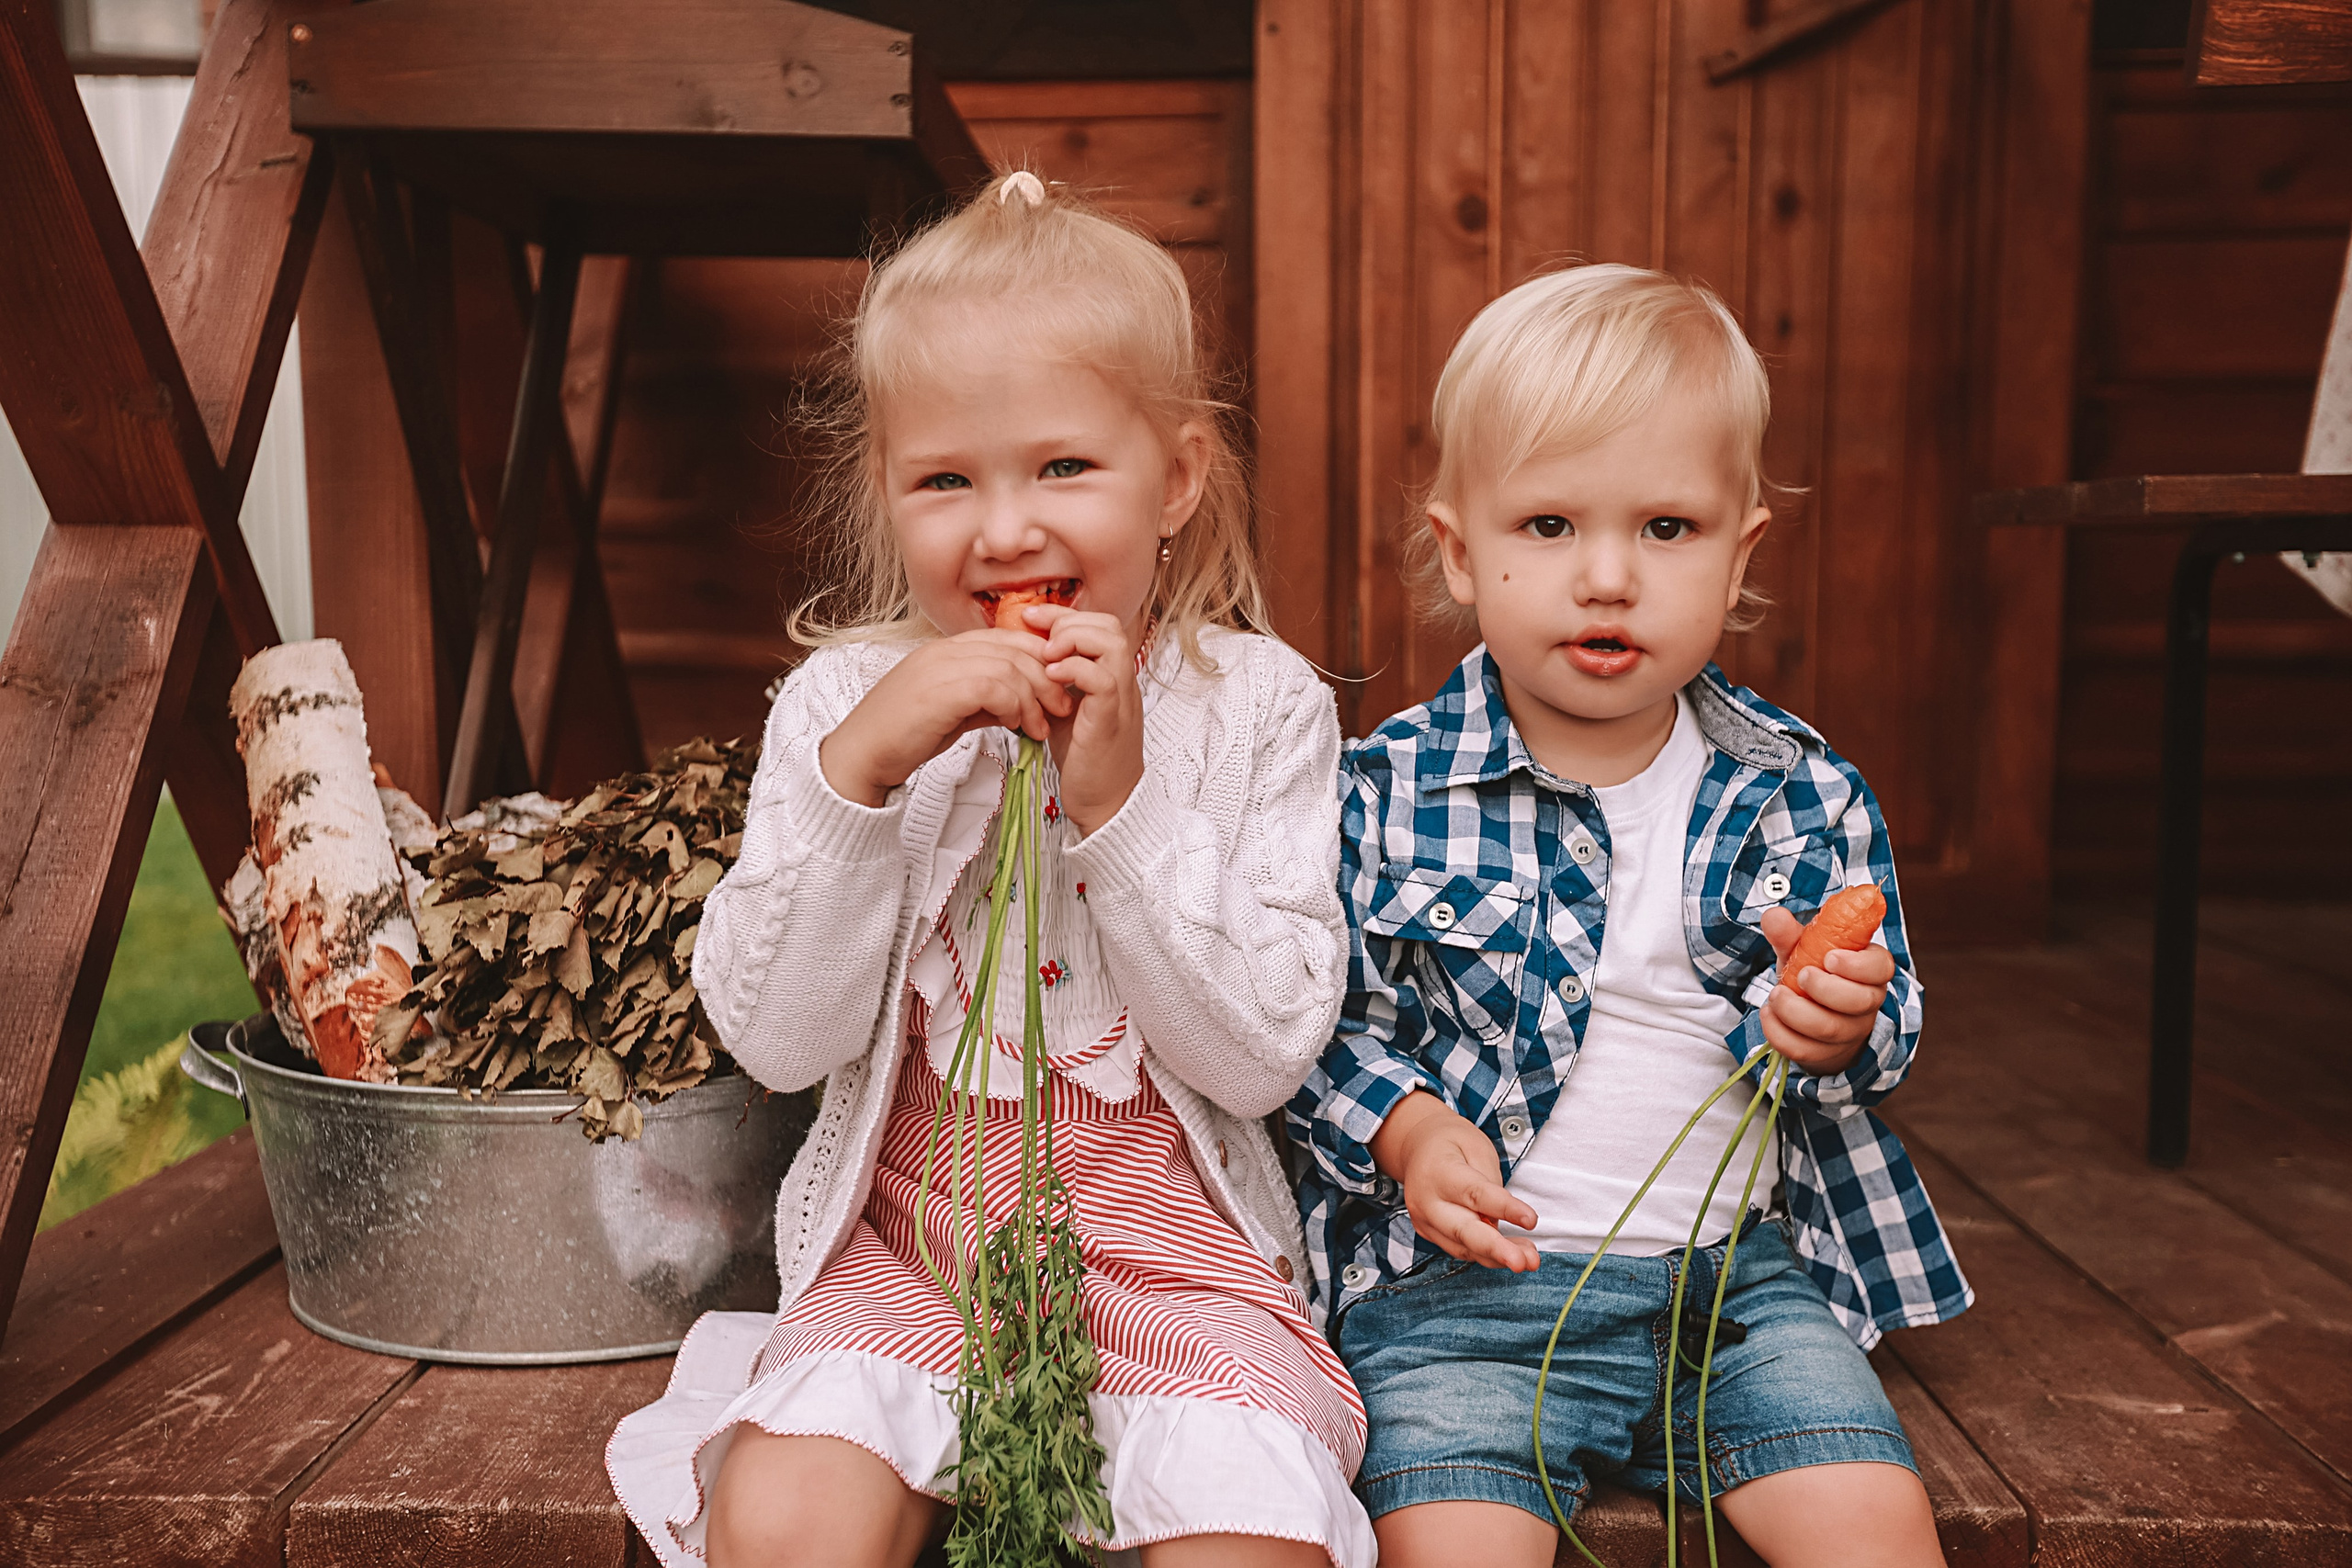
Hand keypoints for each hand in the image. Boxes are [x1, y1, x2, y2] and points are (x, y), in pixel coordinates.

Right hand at [818, 632, 1069, 806]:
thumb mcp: (954, 713)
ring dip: (1034, 699)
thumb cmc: (904, 736)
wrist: (862, 756)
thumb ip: (986, 701)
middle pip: (1014, 648)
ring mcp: (940, 667)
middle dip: (1046, 678)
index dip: (1039, 659)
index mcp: (945, 649)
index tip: (1055, 690)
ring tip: (1040, 727)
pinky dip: (1015, 706)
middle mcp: (943, 650)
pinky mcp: (939, 691)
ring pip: (1009, 667)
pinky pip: (994, 686)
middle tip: (1061, 709)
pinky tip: (1018, 726)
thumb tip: (1022, 703)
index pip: (1006, 638)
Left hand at [1021, 604, 1144, 836]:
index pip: (1097, 625)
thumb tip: (1021, 659)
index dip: (1063, 615)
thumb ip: (1053, 683)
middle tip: (1038, 637)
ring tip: (1047, 655)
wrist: (1105, 802)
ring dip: (1074, 640)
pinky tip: (1052, 677)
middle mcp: (1121, 681)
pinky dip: (1075, 669)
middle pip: (1109, 625)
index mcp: (1110, 675)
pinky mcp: (1111, 719)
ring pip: (1112, 644)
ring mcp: (1120, 699)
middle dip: (1068, 622)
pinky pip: (1103, 679)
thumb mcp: (1064, 710)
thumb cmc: (1084, 759)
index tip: (1030, 617)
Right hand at [1370, 1092, 1541, 1272]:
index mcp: (1438, 1172)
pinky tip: (1512, 1253)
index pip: (1475, 1194)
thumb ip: (1490, 1182)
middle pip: (1463, 1230)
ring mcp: (1425, 1221)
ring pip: (1463, 1247)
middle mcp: (1426, 1201)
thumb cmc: (1451, 1144)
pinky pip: (1460, 1249)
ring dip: (1498, 1257)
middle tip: (1522, 1261)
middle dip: (1495, 1249)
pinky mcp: (1429, 1234)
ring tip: (1529, 1259)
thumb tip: (1502, 1220)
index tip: (1531, 1220)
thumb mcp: (1476, 1147)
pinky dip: (1487, 1255)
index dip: (1504, 1209)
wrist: (1418, 1148)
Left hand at [1757, 906, 1894, 1074]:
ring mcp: (1849, 1032)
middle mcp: (1866, 1003)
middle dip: (1825, 988)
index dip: (1857, 966)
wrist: (1810, 1010)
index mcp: (1869, 970)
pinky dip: (1781, 1033)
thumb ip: (1789, 933)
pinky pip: (1806, 1050)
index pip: (1881, 968)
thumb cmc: (1814, 971)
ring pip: (1830, 1029)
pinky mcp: (1826, 1054)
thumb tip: (1774, 916)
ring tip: (1775, 995)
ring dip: (1796, 1011)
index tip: (1829, 958)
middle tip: (1801, 975)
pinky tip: (1768, 1015)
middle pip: (1859, 1002)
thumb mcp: (1803, 949)